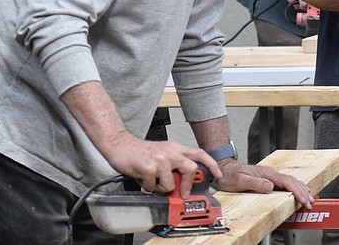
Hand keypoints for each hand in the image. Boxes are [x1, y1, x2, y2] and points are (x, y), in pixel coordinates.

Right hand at [104, 133, 221, 197]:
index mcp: (176, 147)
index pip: (200, 153)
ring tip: (153, 182)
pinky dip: (147, 188)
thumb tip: (184, 183)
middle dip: (187, 185)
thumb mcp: (163, 153)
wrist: (120, 145)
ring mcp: (160, 158)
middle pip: (191, 169)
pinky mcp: (148, 166)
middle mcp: (171, 151)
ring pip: (170, 183)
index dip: (212, 165)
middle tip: (182, 193)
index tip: (218, 176)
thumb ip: (175, 164)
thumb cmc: (140, 152)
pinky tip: (143, 179)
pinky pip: (153, 187)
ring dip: (160, 188)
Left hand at [214, 158, 314, 208]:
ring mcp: (270, 176)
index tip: (304, 200)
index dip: (297, 191)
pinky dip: (295, 187)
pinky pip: (285, 183)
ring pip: (290, 181)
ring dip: (301, 189)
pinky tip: (298, 190)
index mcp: (267, 174)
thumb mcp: (240, 181)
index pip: (287, 182)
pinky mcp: (268, 179)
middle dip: (303, 192)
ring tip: (308, 197)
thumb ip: (255, 183)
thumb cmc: (231, 176)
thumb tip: (270, 186)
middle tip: (310, 202)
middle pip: (292, 181)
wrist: (225, 170)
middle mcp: (270, 174)